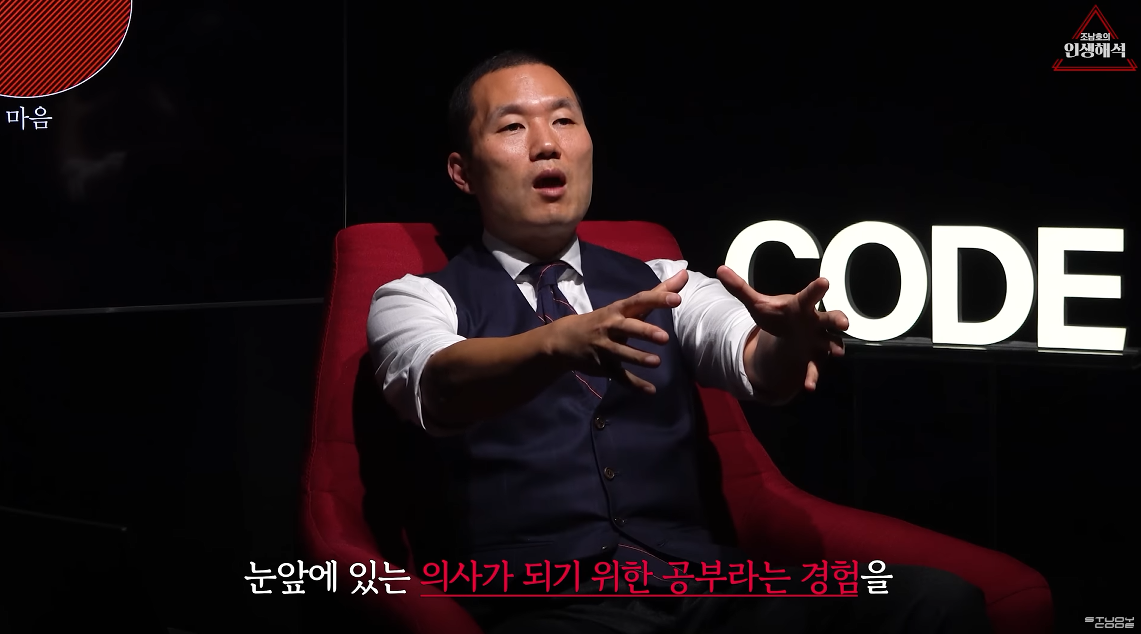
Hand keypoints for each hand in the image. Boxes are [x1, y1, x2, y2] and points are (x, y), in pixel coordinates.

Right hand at [547, 271, 688, 393]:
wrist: (565, 339)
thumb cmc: (605, 319)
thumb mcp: (627, 306)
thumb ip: (657, 293)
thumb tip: (684, 274)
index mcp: (619, 309)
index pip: (639, 301)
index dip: (657, 299)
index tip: (677, 299)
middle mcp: (611, 326)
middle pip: (628, 327)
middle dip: (645, 331)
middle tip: (664, 337)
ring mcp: (605, 347)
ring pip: (622, 352)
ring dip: (638, 357)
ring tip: (656, 362)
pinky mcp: (603, 366)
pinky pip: (619, 376)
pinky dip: (634, 384)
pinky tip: (651, 390)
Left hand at [716, 266, 848, 390]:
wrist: (788, 335)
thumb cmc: (778, 316)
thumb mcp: (757, 304)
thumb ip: (740, 288)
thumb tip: (720, 269)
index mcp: (801, 306)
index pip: (810, 296)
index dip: (817, 289)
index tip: (824, 282)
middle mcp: (814, 322)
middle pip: (829, 318)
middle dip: (837, 319)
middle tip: (843, 322)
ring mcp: (817, 340)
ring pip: (831, 342)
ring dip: (835, 347)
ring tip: (838, 353)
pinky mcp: (814, 358)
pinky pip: (815, 368)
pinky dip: (812, 376)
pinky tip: (808, 386)